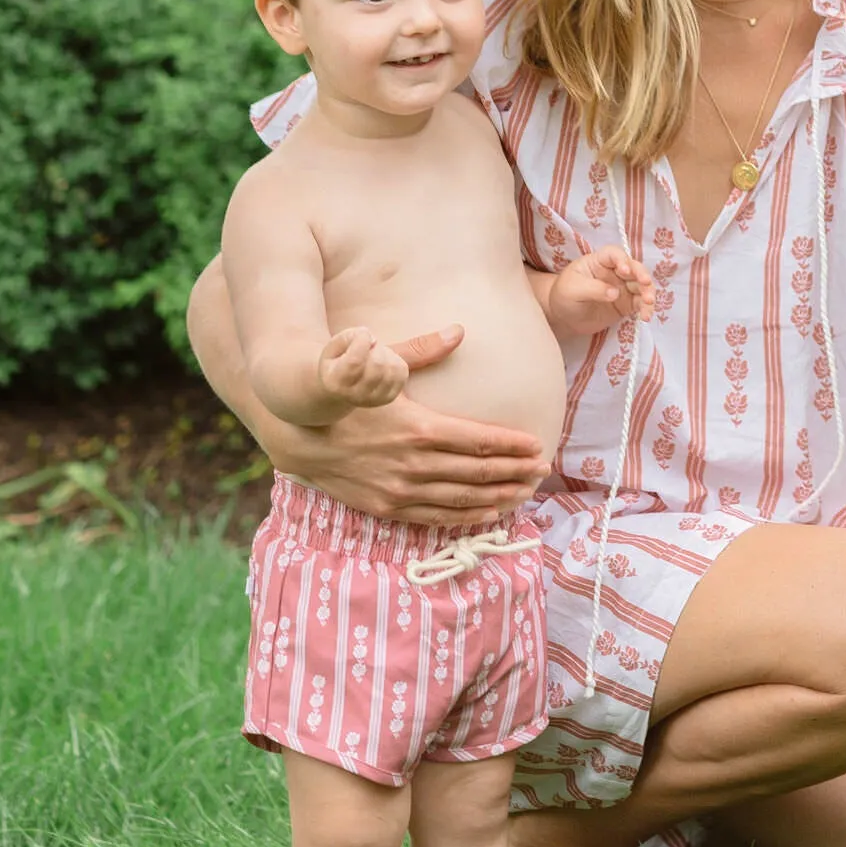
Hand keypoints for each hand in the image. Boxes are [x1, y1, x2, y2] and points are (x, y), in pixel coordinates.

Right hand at [281, 328, 548, 518]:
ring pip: (462, 499)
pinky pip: (437, 517)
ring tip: (525, 492)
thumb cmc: (348, 398)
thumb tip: (459, 329)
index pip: (479, 441)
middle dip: (515, 472)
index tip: (537, 446)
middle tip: (543, 470)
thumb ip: (424, 351)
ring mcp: (401, 491)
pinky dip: (467, 516)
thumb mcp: (384, 368)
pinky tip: (489, 512)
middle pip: (478, 472)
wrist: (302, 438)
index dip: (512, 446)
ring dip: (498, 497)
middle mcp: (414, 465)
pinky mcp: (389, 508)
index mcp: (419, 428)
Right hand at [314, 324, 412, 414]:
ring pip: (392, 368)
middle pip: (377, 364)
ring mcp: (373, 399)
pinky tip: (383, 363)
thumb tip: (373, 341)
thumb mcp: (334, 345)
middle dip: (376, 347)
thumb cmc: (337, 361)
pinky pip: (401, 372)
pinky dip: (396, 361)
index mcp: (336, 382)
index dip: (362, 341)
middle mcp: (354, 395)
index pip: (355, 361)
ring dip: (386, 353)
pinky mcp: (388, 397)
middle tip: (368, 347)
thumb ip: (349, 337)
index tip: (361, 336)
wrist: (341, 389)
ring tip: (374, 355)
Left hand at [545, 243, 660, 340]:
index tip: (625, 271)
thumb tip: (615, 293)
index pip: (613, 254)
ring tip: (649, 303)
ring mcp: (622, 287)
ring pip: (641, 285)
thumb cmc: (564, 295)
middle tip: (646, 283)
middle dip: (641, 274)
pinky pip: (640, 304)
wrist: (564, 317)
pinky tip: (645, 316)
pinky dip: (646, 308)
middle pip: (633, 268)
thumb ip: (594, 289)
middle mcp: (614, 271)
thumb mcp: (573, 289)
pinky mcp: (626, 304)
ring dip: (648, 292)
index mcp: (599, 262)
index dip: (622, 259)